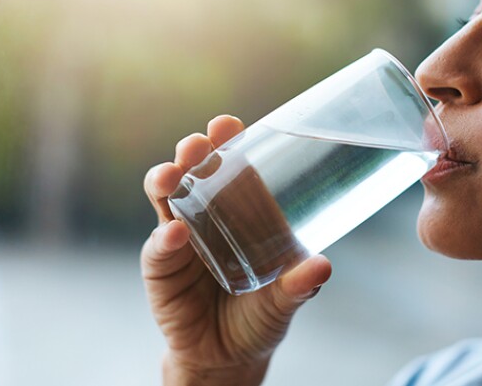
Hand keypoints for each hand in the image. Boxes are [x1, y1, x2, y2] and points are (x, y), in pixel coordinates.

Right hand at [141, 115, 331, 385]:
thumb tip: (323, 265)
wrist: (229, 357)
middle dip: (192, 151)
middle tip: (198, 145)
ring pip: (165, 198)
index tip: (228, 124)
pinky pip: (158, 248)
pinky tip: (174, 235)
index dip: (227, 141)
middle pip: (193, 171)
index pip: (231, 165)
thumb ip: (300, 284)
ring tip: (173, 176)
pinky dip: (164, 239)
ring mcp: (179, 238)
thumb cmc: (261, 315)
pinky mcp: (161, 268)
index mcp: (241, 210)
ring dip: (166, 181)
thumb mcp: (285, 300)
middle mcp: (206, 215)